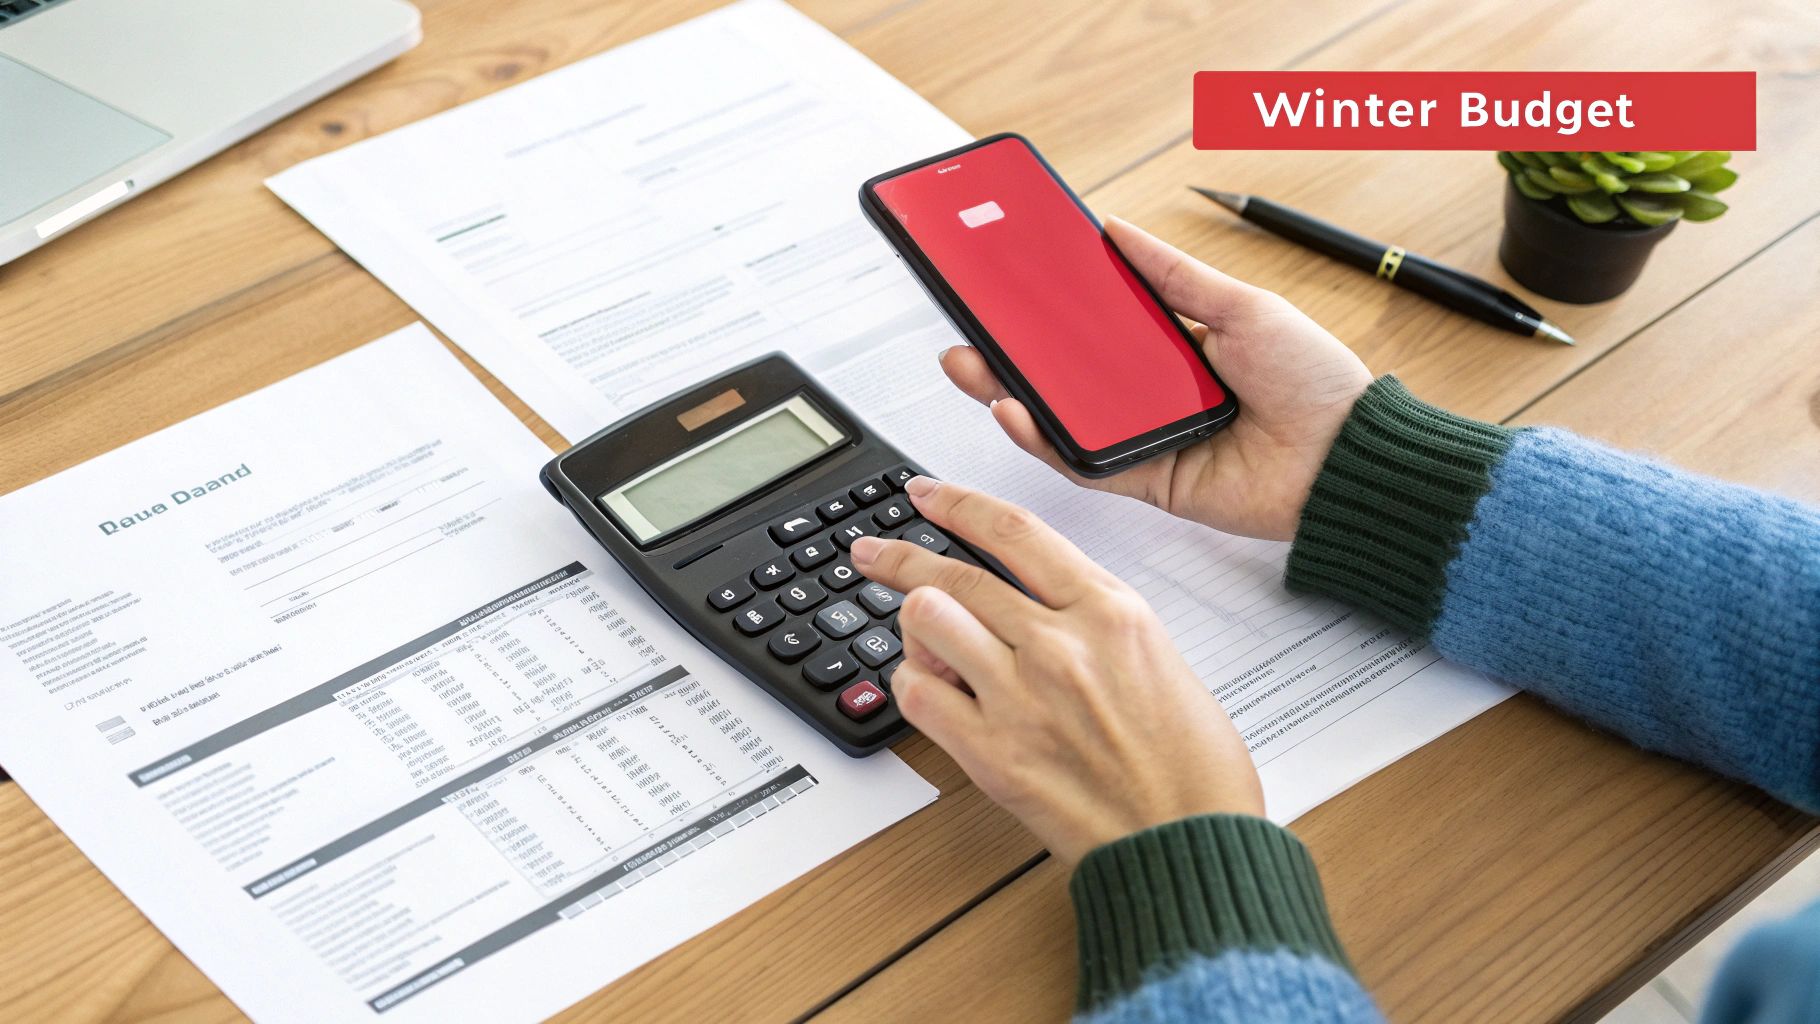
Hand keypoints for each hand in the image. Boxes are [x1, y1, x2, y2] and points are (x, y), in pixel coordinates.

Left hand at [849, 477, 1262, 864]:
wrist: (1191, 843)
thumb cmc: (1190, 765)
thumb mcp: (1159, 657)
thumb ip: (1093, 620)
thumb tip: (1034, 603)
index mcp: (1110, 609)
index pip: (1014, 529)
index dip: (957, 503)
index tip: (926, 495)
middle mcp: (1061, 642)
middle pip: (954, 572)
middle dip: (897, 557)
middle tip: (871, 554)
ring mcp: (1022, 695)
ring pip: (926, 619)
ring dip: (914, 626)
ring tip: (924, 643)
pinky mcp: (992, 753)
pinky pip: (918, 694)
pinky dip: (914, 686)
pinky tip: (933, 692)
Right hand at [940, 216, 1372, 540]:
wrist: (1349, 460)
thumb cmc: (1317, 382)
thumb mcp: (1242, 306)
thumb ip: (1172, 275)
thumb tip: (1117, 230)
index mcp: (1176, 346)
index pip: (1096, 323)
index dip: (1051, 307)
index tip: (1008, 281)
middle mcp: (1153, 393)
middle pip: (1065, 370)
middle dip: (1009, 351)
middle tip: (967, 324)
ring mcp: (1144, 438)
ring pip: (1060, 416)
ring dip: (1009, 391)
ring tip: (970, 364)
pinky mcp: (1144, 480)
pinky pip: (1080, 460)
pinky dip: (1042, 438)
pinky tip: (1015, 408)